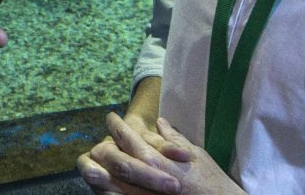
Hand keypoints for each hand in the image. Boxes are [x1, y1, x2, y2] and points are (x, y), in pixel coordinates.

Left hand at [78, 112, 243, 194]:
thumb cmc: (211, 180)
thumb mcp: (196, 154)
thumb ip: (174, 139)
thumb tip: (161, 123)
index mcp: (157, 160)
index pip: (128, 137)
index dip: (117, 125)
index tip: (111, 117)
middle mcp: (146, 178)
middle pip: (112, 158)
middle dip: (103, 147)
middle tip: (99, 140)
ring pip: (108, 182)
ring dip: (99, 171)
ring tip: (93, 162)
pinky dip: (107, 192)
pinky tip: (104, 185)